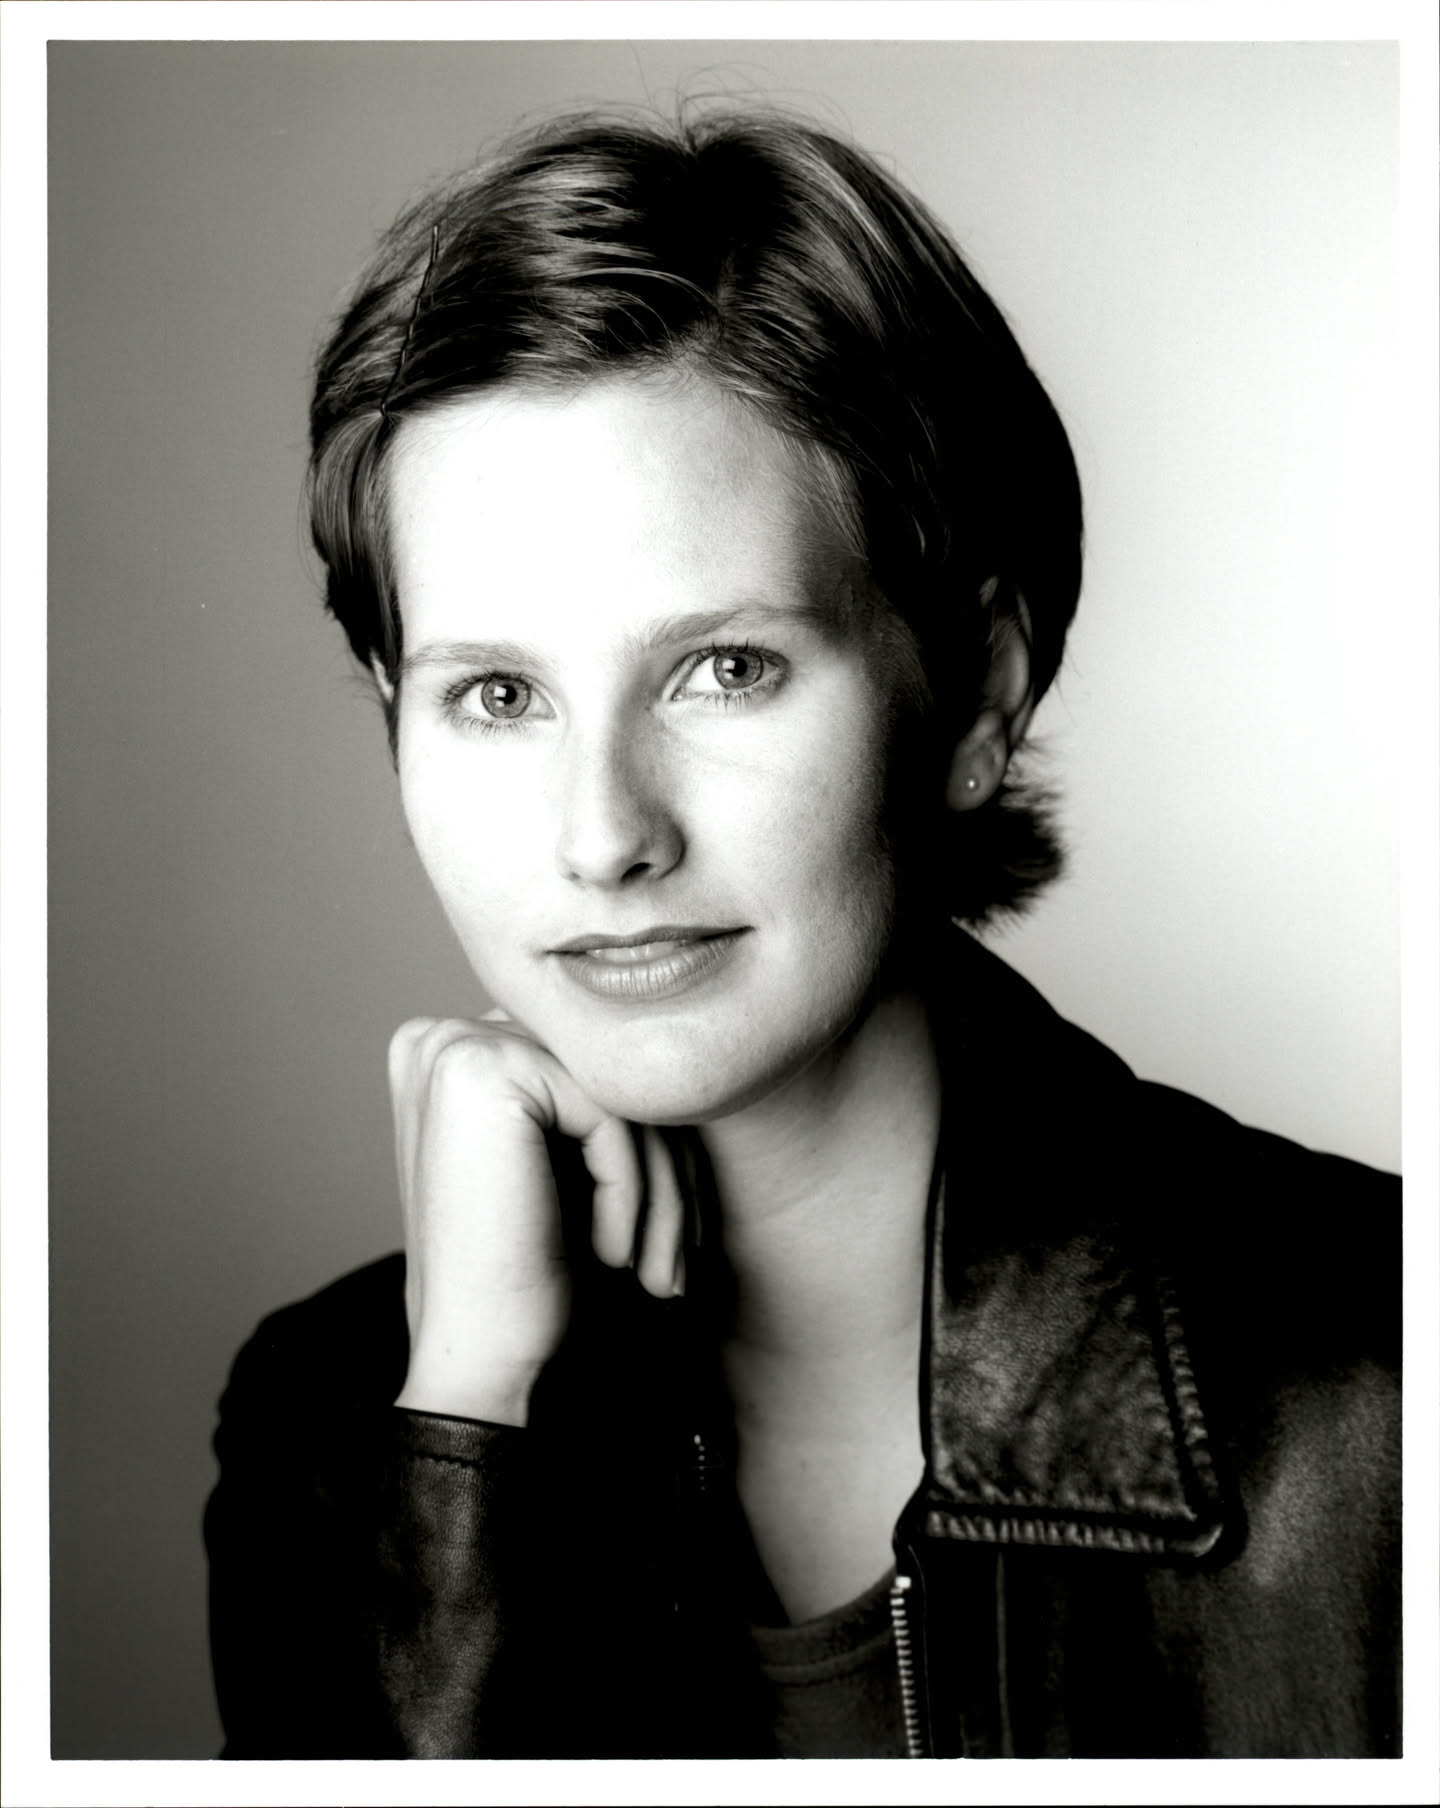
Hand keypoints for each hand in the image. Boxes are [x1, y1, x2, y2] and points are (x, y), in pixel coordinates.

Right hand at [386, 1012, 687, 1425]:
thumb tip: (682, 1048)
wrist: (478, 1363)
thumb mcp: (569, 1168)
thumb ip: (593, 1097)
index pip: (594, 1070)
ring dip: (664, 1191)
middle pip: (611, 1077)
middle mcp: (441, 1038)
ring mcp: (455, 1048)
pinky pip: (611, 1115)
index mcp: (452, 1055)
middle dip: (667, 1168)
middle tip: (680, 1260)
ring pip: (621, 1095)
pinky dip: (632, 1193)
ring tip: (663, 1272)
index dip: (650, 1147)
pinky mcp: (484, 1072)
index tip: (678, 1228)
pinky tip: (611, 1256)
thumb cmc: (527, 1278)